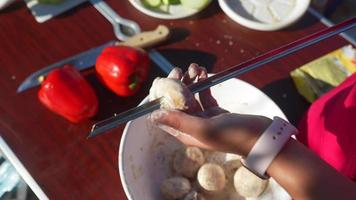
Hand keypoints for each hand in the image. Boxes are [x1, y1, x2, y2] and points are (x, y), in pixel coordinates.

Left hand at [150, 64, 271, 156]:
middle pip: (178, 103)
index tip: (162, 81)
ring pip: (191, 97)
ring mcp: (204, 119)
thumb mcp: (204, 128)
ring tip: (194, 67)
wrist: (262, 137)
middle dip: (177, 85)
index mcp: (186, 133)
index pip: (166, 115)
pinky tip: (203, 72)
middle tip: (178, 69)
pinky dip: (203, 84)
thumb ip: (178, 121)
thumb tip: (152, 116)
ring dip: (191, 82)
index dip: (161, 98)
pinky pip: (204, 95)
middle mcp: (192, 127)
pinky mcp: (216, 112)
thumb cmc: (233, 135)